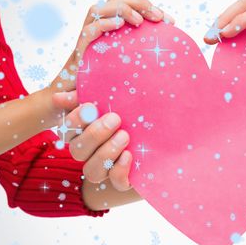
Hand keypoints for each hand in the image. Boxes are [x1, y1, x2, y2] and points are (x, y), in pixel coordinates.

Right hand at [49, 0, 173, 190]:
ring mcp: (108, 169)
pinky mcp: (125, 183)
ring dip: (104, 150)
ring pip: (90, 169)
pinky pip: (114, 183)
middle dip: (92, 132)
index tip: (86, 102)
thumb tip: (106, 61)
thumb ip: (120, 85)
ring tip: (125, 135)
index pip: (70, 125)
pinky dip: (120, 171)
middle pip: (76, 148)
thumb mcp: (138, 98)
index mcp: (93, 129)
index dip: (73, 115)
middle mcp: (95, 151)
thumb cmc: (151, 116)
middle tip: (114, 116)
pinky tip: (131, 156)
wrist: (174, 148)